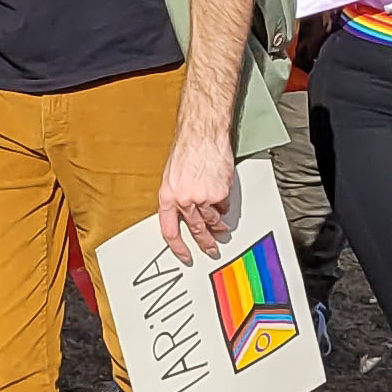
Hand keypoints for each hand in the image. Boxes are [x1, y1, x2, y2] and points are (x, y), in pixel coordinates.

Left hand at [155, 128, 234, 264]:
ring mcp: (202, 197)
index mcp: (168, 196)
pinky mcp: (219, 193)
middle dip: (206, 242)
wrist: (202, 136)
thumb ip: (176, 196)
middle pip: (196, 229)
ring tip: (221, 225)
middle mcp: (184, 200)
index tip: (185, 255)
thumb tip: (182, 213)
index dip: (177, 247)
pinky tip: (220, 194)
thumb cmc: (186, 151)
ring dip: (218, 223)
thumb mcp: (171, 176)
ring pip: (212, 219)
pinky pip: (223, 205)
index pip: (169, 230)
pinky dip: (223, 203)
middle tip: (211, 248)